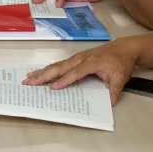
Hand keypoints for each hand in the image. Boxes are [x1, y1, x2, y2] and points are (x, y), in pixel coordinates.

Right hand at [23, 41, 137, 103]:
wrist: (124, 48)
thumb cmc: (121, 62)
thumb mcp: (121, 77)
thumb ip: (114, 90)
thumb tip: (110, 104)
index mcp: (91, 63)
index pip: (75, 73)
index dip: (65, 80)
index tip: (53, 88)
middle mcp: (81, 59)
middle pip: (60, 67)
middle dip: (44, 75)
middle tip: (30, 82)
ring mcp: (77, 57)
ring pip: (57, 65)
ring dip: (42, 72)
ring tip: (28, 78)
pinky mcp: (75, 58)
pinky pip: (59, 64)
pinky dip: (48, 68)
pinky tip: (39, 72)